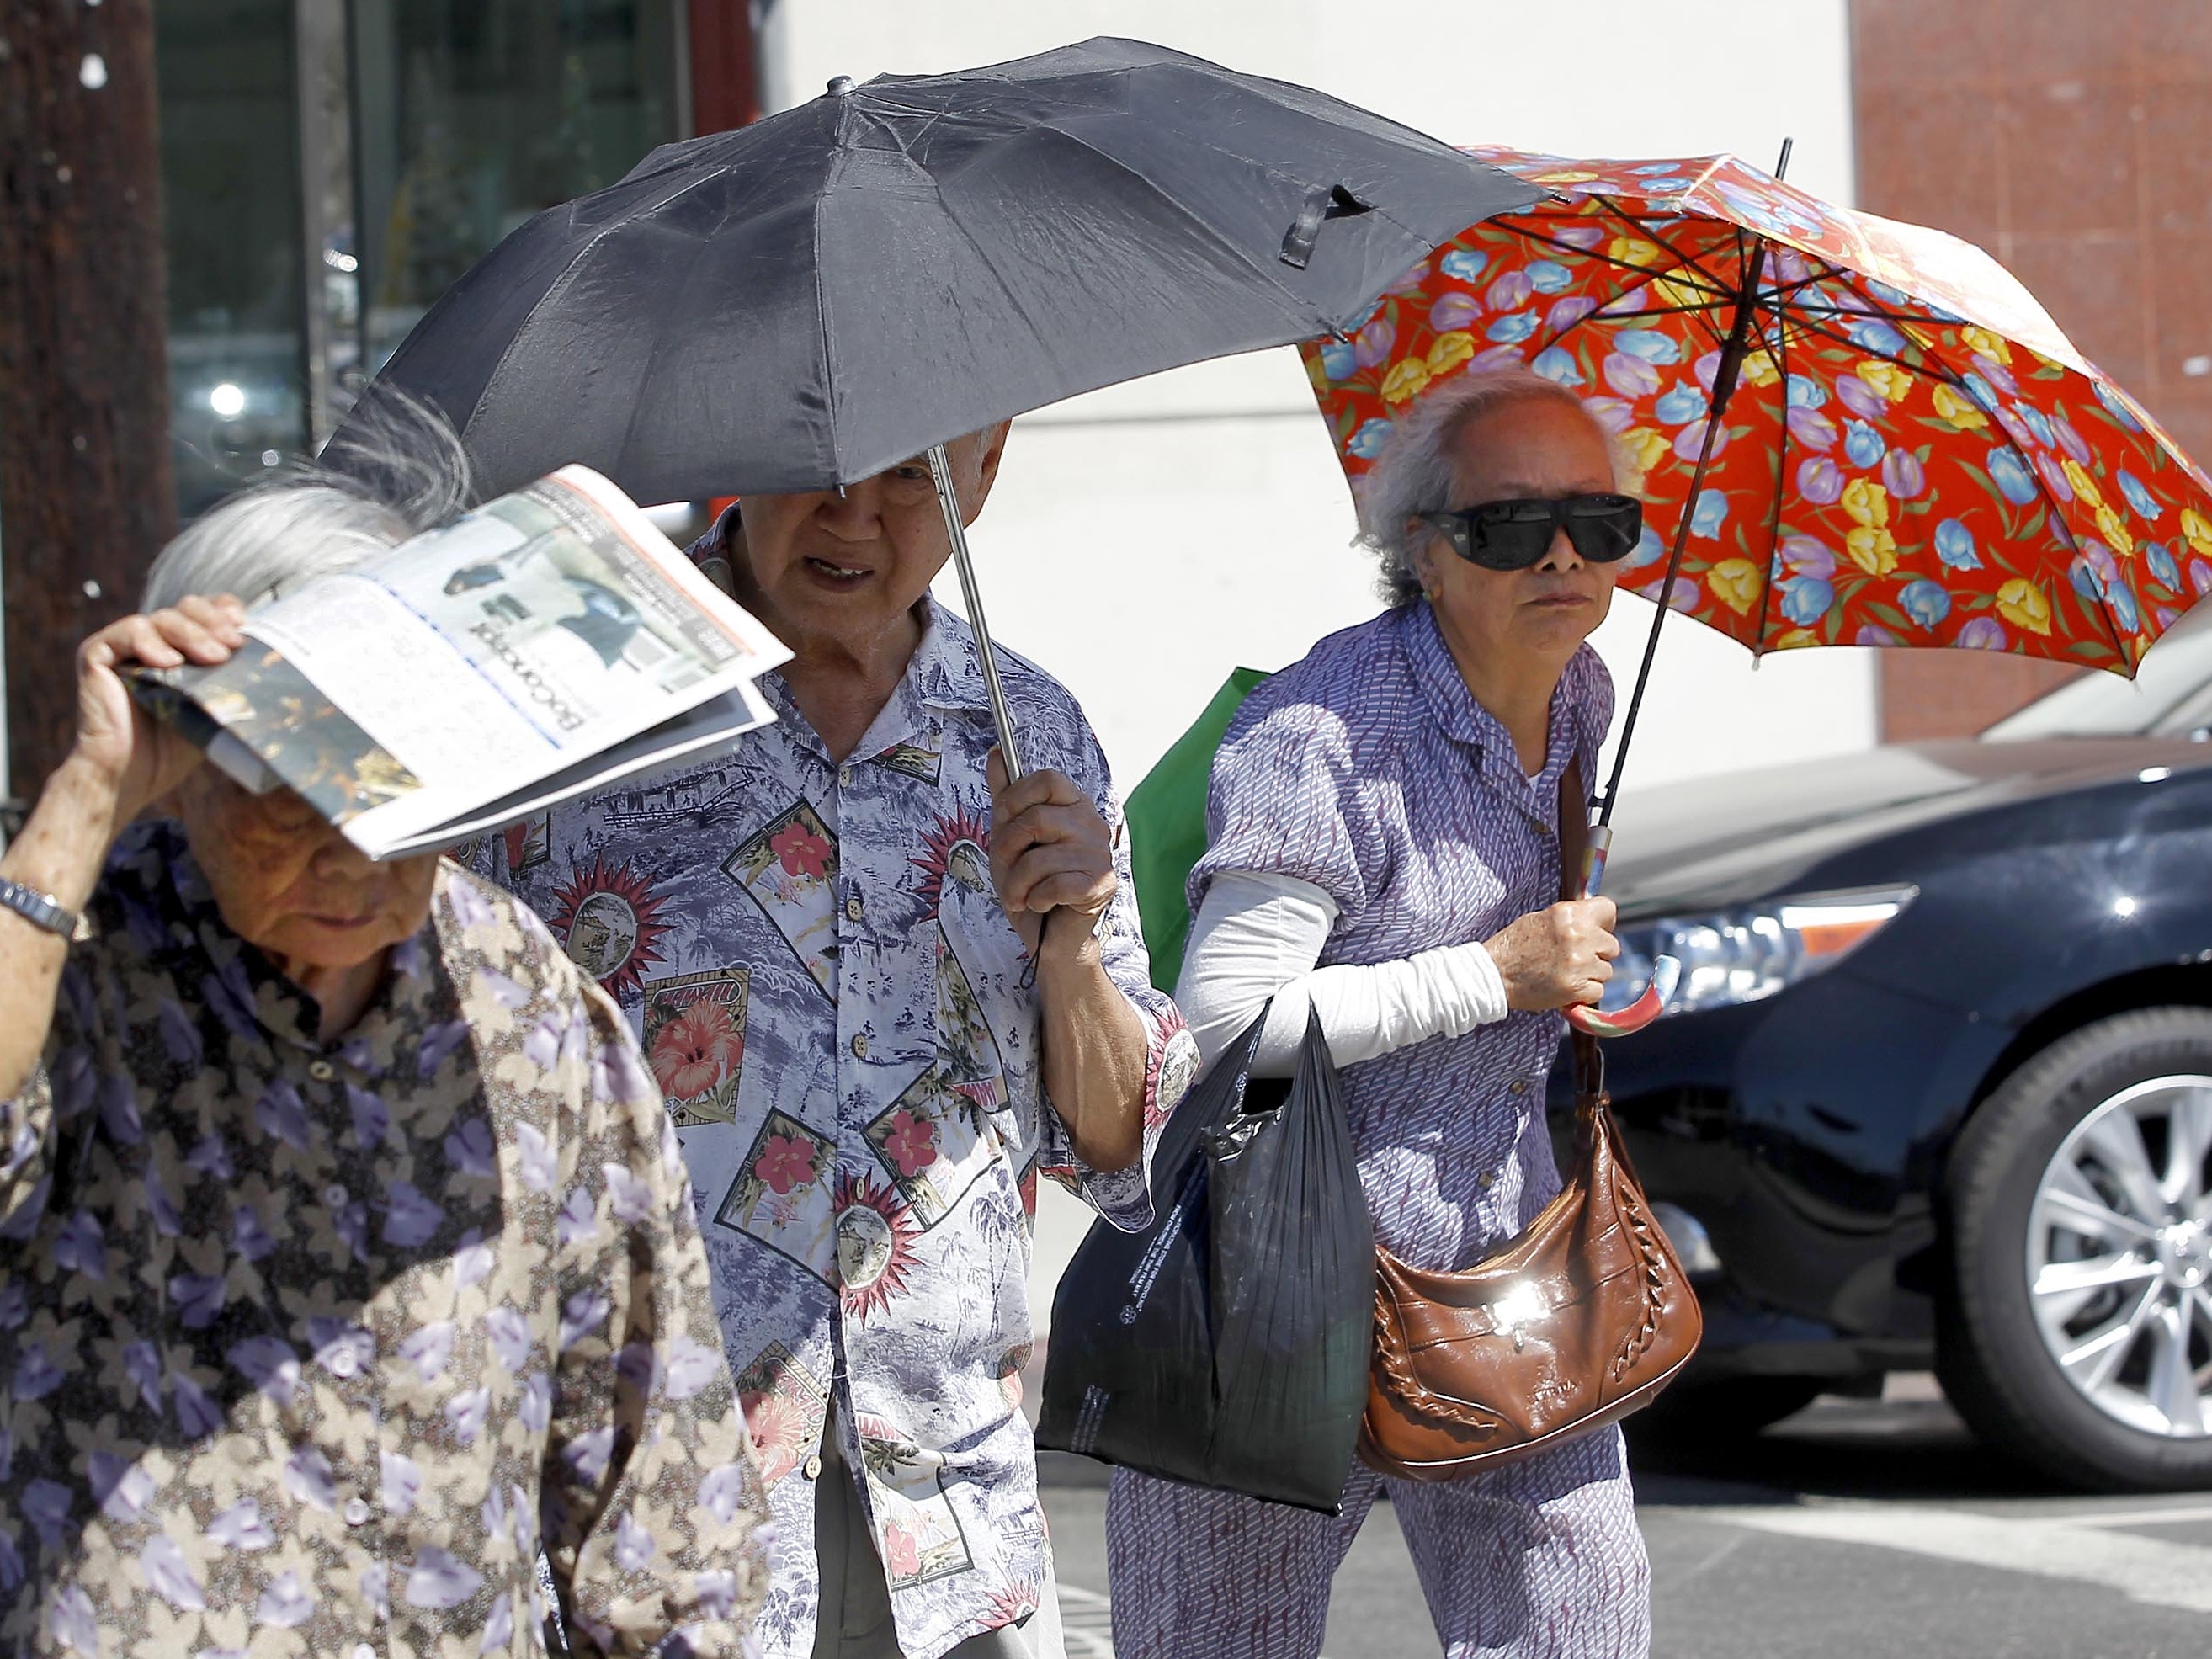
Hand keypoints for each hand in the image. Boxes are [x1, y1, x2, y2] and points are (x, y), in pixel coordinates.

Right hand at [70, 596, 247, 821]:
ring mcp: (124, 646)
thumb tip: (288, 669)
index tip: (246, 626)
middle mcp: (154, 640)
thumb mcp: (214, 709)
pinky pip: (126, 633)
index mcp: (183, 648)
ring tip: (214, 656)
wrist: (130, 778)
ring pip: (162, 618)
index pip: (207, 612)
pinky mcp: (96, 654)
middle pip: (187, 609)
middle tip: (234, 644)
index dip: (226, 612)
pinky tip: (168, 662)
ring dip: (192, 634)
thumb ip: (234, 684)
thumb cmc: (174, 748)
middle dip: (214, 623)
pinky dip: (149, 642)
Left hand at [986, 748, 1116, 955]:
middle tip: (1007, 868)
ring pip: (1040, 858)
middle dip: (1007, 848)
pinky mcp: (1101, 885)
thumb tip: (996, 753)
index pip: (1048, 779)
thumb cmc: (1030, 883)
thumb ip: (1006, 795)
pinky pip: (1054, 885)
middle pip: (1037, 819)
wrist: (1046, 934)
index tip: (1004, 819)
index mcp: (1073, 806)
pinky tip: (1042, 903)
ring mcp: (1100, 855)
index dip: (1017, 797)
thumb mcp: (1009, 836)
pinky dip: (1037, 899)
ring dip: (1017, 884)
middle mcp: (1093, 824)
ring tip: (1021, 894)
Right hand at [1484, 897, 1618, 1010]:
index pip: (1609, 910)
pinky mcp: (1576, 988)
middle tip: (1576, 958)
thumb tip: (1594, 923)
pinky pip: (1598, 991)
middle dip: (1598, 953)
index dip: (1605, 923)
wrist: (1493, 975)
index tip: (1598, 931)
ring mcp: (1579, 963)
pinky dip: (1584, 993)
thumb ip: (1571, 919)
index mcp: (1569, 914)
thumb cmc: (1514, 946)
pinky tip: (1565, 987)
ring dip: (1591, 975)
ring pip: (1606, 971)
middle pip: (1612, 946)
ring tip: (1566, 973)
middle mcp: (1578, 936)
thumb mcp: (1541, 919)